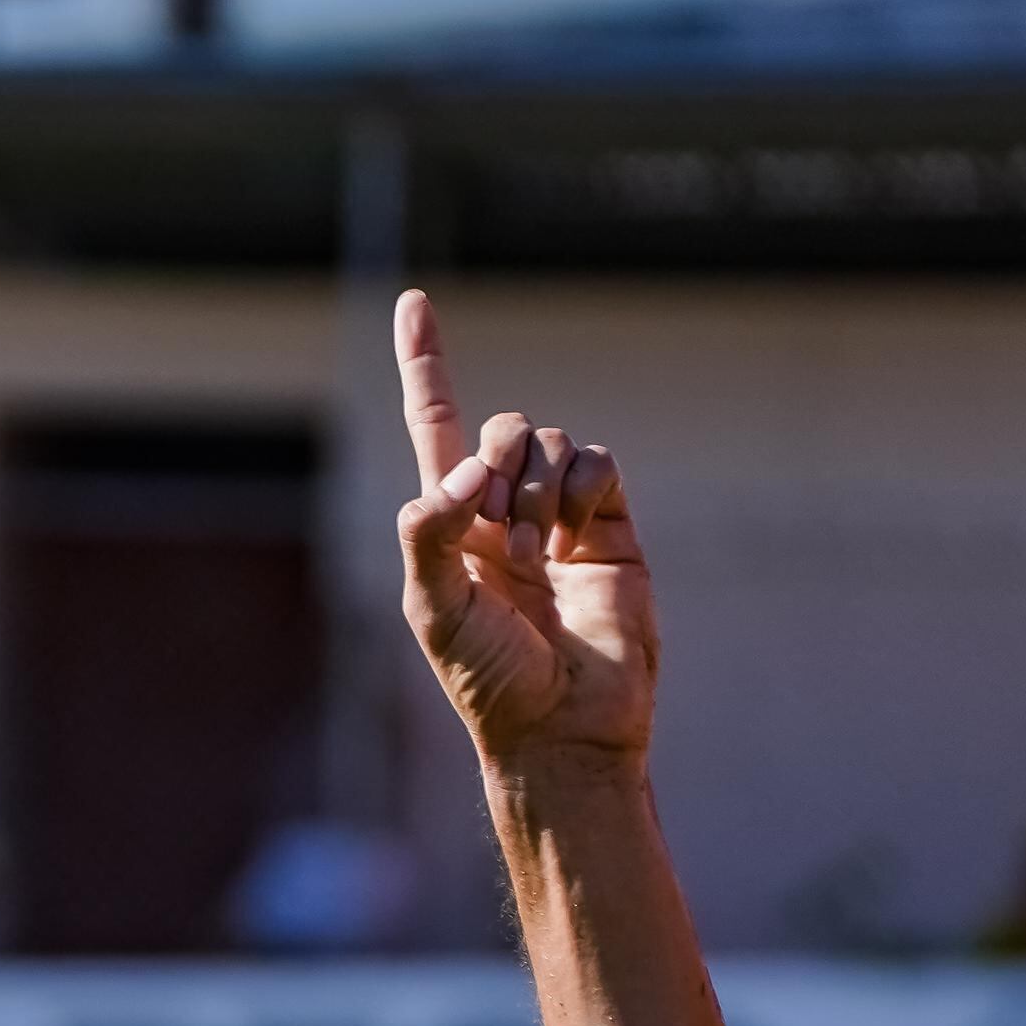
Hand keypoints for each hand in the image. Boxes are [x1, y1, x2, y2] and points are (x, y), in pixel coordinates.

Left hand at [389, 288, 654, 766]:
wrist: (565, 724)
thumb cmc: (489, 679)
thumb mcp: (435, 608)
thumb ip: (428, 533)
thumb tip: (463, 476)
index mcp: (449, 523)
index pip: (434, 424)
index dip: (426, 363)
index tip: (414, 301)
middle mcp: (503, 509)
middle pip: (498, 428)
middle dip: (493, 463)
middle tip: (495, 532)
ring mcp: (560, 516)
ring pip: (548, 440)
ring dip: (535, 487)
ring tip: (533, 554)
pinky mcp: (611, 527)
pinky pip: (596, 462)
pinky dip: (581, 482)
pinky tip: (576, 530)